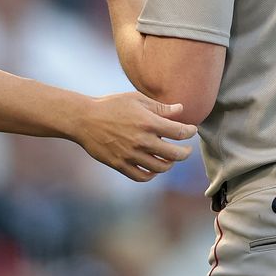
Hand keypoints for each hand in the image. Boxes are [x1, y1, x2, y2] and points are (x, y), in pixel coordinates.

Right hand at [75, 92, 197, 181]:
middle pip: (174, 154)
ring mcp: (131, 155)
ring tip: (170, 159)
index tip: (192, 130)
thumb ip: (160, 107)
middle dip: (185, 152)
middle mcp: (142, 141)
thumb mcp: (136, 99)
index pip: (179, 132)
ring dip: (170, 164)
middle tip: (186, 149)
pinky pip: (142, 176)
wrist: (84, 119)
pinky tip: (154, 168)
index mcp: (148, 122)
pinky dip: (152, 174)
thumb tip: (181, 109)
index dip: (190, 132)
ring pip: (160, 167)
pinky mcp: (120, 164)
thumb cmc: (111, 105)